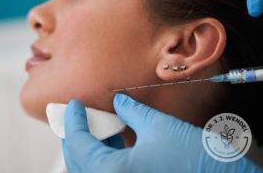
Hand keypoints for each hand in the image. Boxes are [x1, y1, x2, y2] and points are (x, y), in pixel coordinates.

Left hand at [62, 93, 262, 172]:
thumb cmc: (195, 160)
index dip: (73, 121)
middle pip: (79, 161)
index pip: (79, 145)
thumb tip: (120, 101)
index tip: (73, 105)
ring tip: (96, 123)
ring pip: (91, 168)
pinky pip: (108, 171)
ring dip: (89, 145)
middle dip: (76, 135)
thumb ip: (133, 111)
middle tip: (77, 116)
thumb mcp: (159, 127)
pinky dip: (104, 154)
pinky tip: (113, 136)